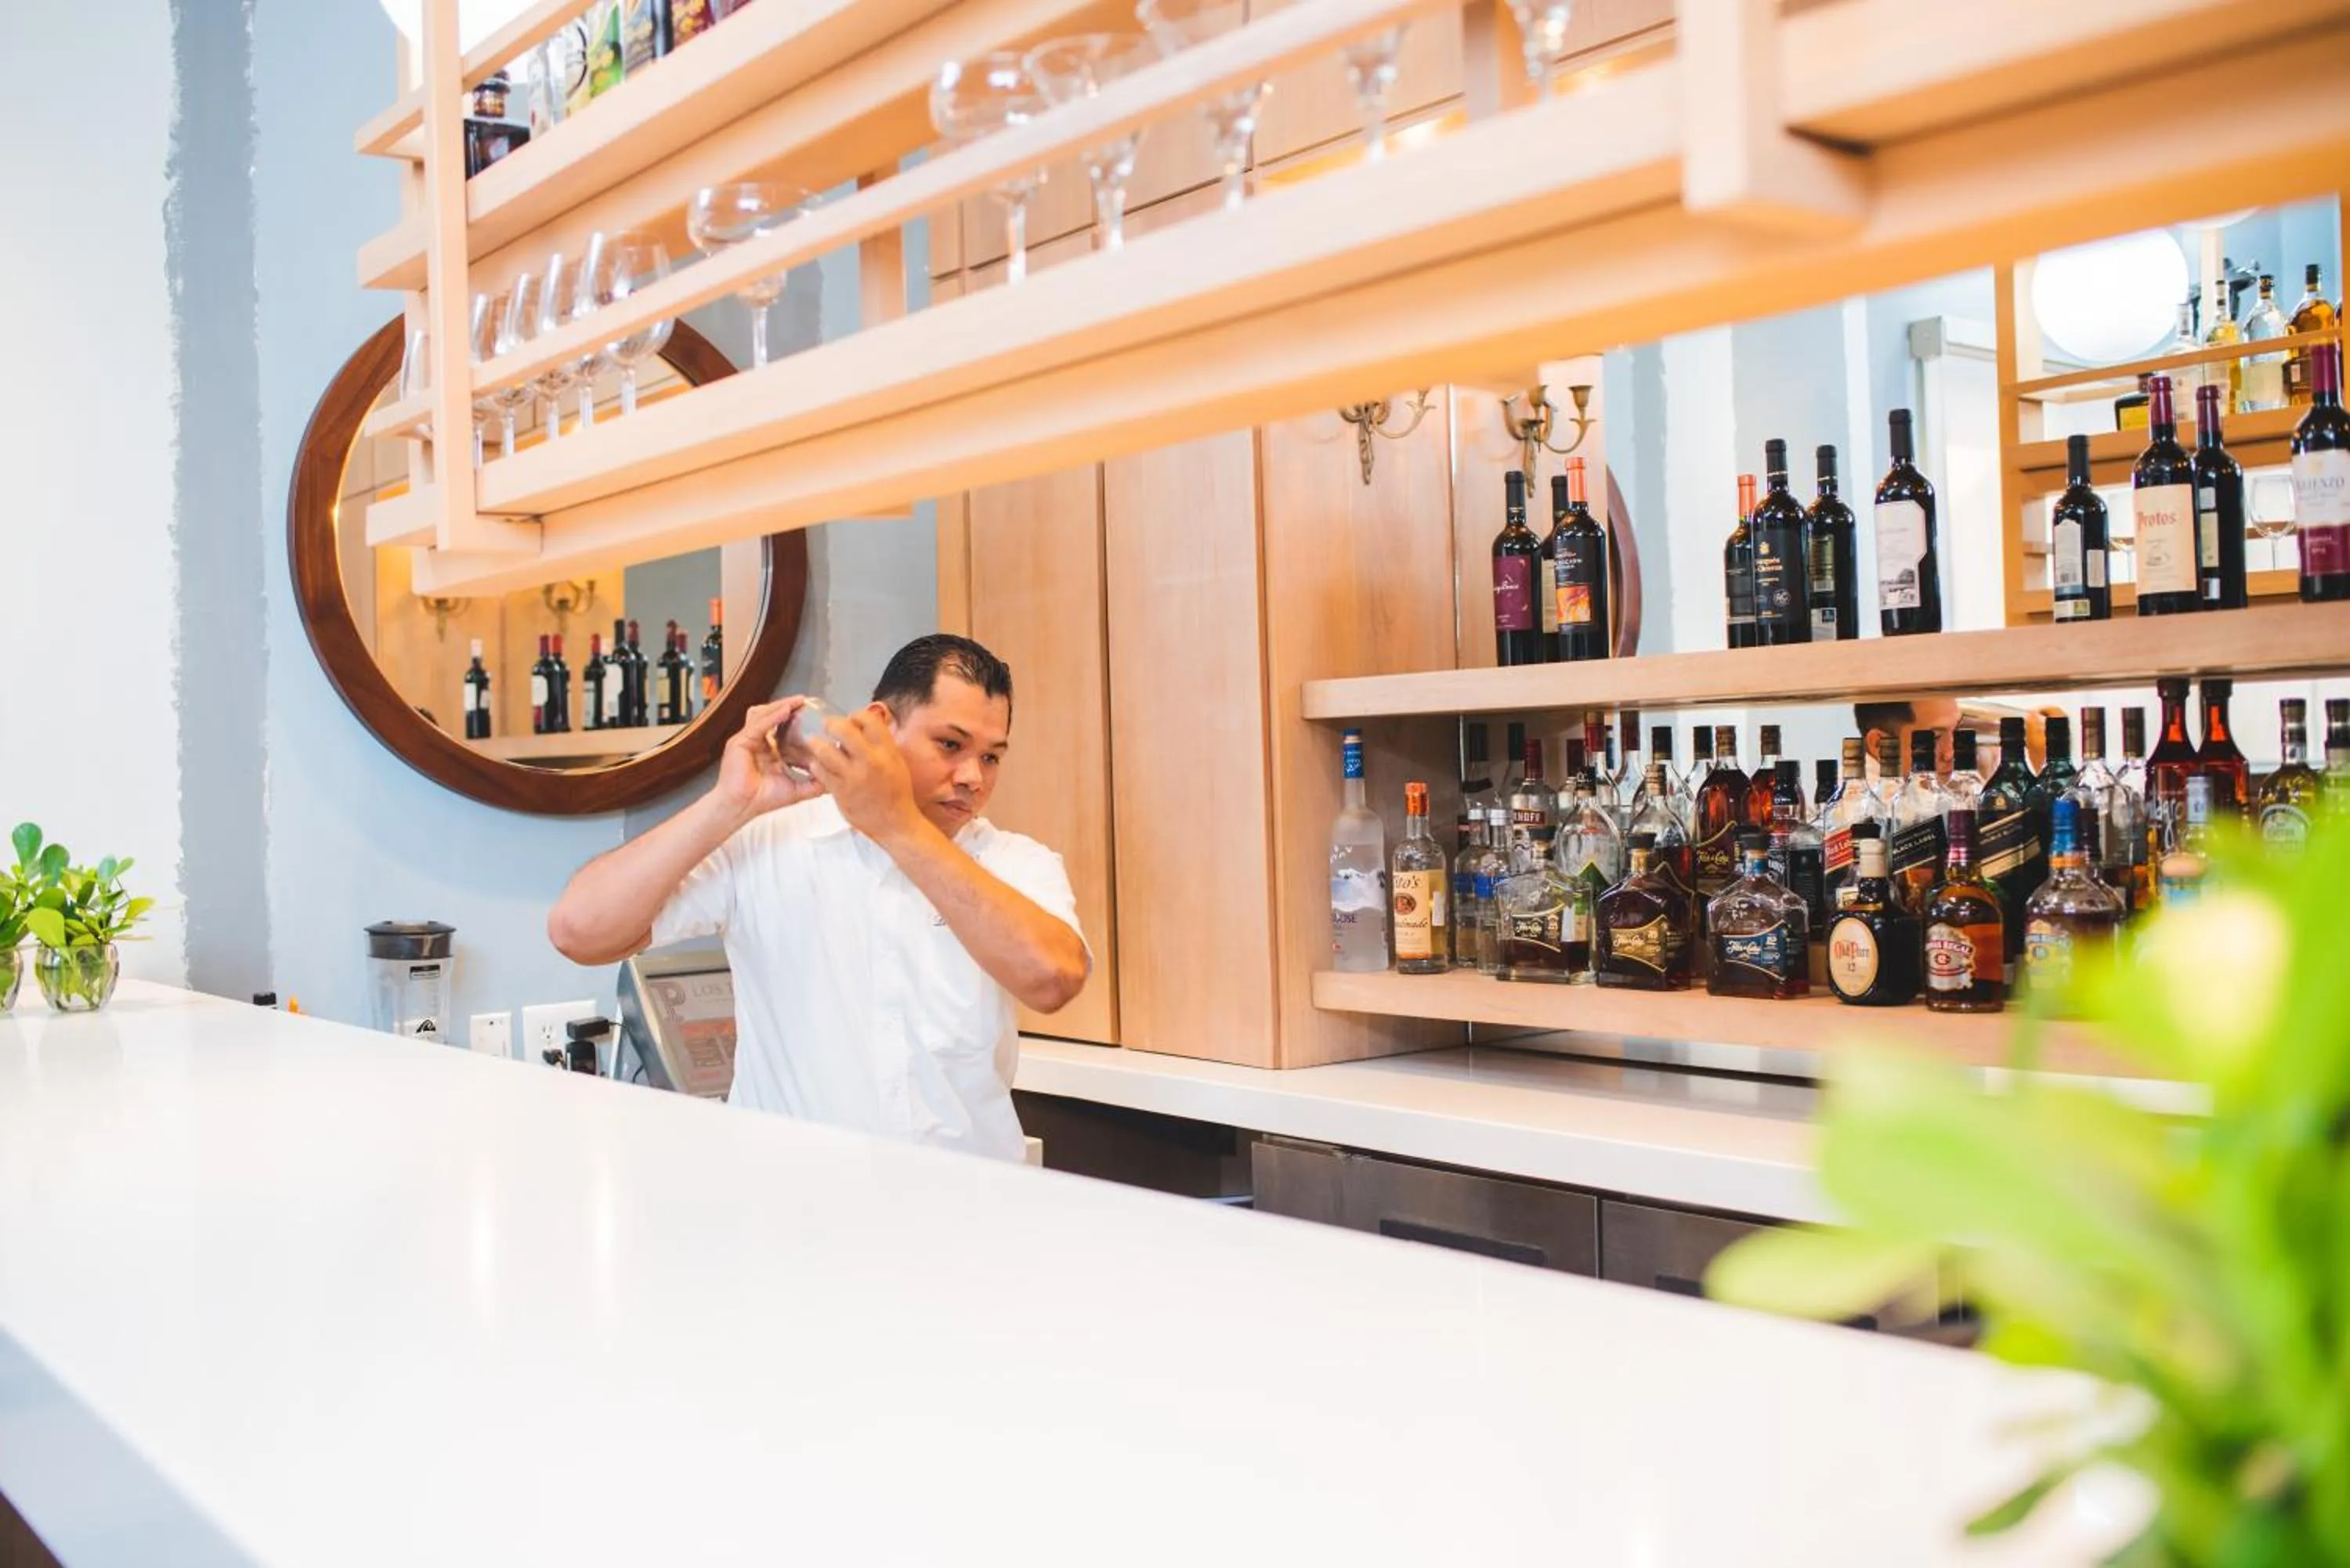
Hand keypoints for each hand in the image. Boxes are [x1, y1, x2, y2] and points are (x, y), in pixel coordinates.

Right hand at [712, 698, 825, 822]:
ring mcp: (747, 740)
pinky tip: (786, 711)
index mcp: (768, 750)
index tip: (813, 714)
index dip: (795, 719)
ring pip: (763, 714)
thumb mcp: (796, 790)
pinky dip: (773, 716)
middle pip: (771, 716)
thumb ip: (814, 784)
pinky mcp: (740, 742)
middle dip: (788, 707)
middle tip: (806, 702)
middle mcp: (757, 742)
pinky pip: (758, 724)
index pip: (781, 728)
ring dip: (781, 706)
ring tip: (798, 701)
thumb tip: (833, 779)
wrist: (742, 808)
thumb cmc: (762, 799)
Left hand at [804, 704, 923, 846]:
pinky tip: (818, 764)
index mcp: (887, 751)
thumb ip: (882, 743)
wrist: (895, 823)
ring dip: (817, 743)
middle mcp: (870, 761)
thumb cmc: (897, 791)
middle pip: (843, 729)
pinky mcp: (840, 792)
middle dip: (831, 723)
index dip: (855, 715)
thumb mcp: (897, 762)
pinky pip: (820, 771)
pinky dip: (816, 765)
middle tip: (827, 725)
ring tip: (815, 743)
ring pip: (825, 750)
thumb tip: (865, 724)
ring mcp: (853, 777)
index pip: (868, 719)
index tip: (851, 720)